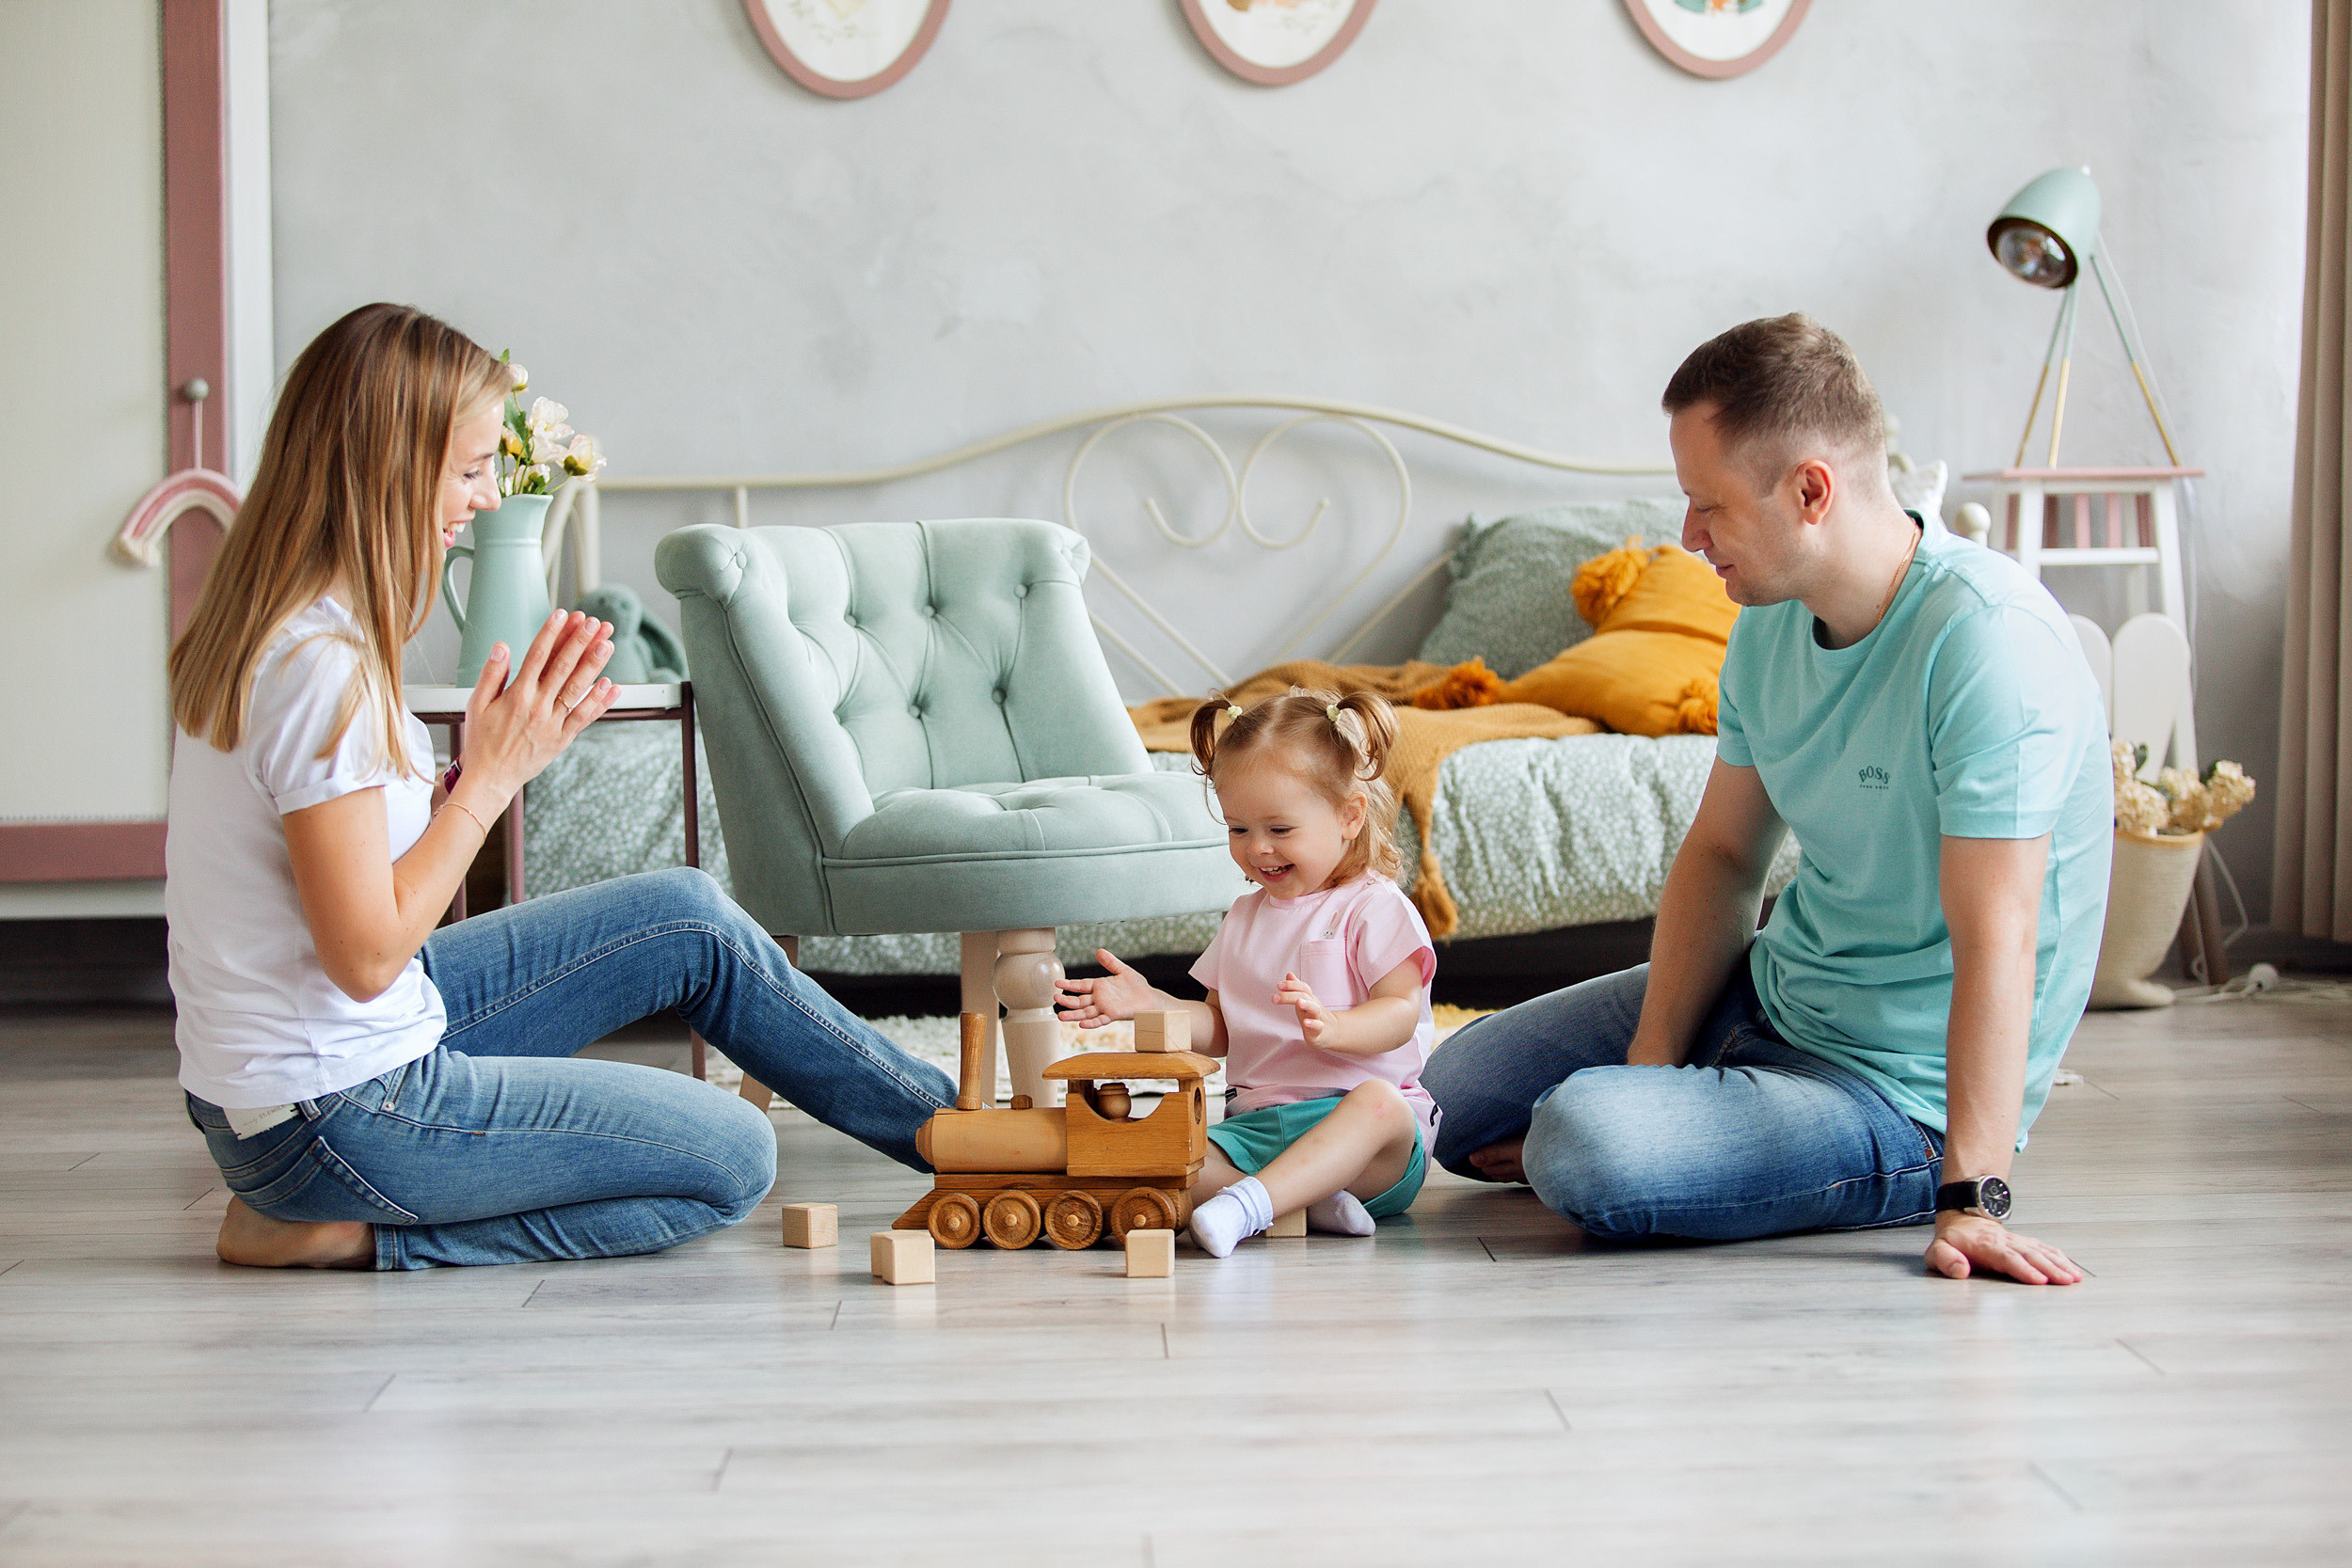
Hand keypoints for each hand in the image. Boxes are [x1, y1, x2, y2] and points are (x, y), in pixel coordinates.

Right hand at [457, 610, 616, 800]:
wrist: (491, 778)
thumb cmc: (482, 741)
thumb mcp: (476, 704)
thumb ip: (491, 673)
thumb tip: (502, 646)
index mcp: (516, 696)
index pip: (537, 656)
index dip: (552, 633)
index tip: (563, 615)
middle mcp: (537, 707)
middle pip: (562, 668)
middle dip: (580, 642)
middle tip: (594, 622)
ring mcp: (552, 723)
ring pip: (577, 689)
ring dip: (594, 665)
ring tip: (607, 644)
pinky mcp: (563, 738)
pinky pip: (584, 717)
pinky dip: (600, 701)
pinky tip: (612, 684)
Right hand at [1055, 949, 1152, 1027]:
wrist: (1150, 998)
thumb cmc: (1138, 986)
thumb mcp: (1123, 970)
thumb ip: (1110, 962)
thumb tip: (1099, 951)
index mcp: (1100, 986)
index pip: (1081, 985)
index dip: (1069, 984)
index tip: (1057, 983)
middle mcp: (1100, 998)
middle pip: (1079, 1000)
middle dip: (1067, 1000)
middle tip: (1055, 998)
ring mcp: (1105, 1007)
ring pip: (1085, 1012)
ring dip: (1073, 1015)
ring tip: (1060, 1016)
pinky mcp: (1113, 1015)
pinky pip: (1100, 1020)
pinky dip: (1091, 1023)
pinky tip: (1081, 1024)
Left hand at [1275, 972, 1333, 1045]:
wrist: (1331, 1031)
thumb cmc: (1313, 1015)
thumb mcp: (1304, 1001)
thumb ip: (1296, 988)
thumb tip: (1289, 974)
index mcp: (1309, 999)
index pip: (1302, 988)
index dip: (1292, 985)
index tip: (1279, 985)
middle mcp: (1314, 1006)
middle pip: (1305, 996)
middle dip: (1290, 996)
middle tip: (1276, 997)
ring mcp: (1317, 1018)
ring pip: (1315, 1009)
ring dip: (1307, 1004)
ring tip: (1299, 1002)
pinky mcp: (1318, 1032)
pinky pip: (1318, 1026)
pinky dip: (1313, 1024)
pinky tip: (1306, 1022)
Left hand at [1925, 1213, 2082, 1285]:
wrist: (1963, 1219)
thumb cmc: (1952, 1240)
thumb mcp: (1938, 1250)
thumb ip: (1946, 1261)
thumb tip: (1959, 1270)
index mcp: (1985, 1245)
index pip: (2007, 1258)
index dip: (2023, 1269)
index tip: (2039, 1280)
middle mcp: (2005, 1242)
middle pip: (2030, 1255)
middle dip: (2049, 1269)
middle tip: (2066, 1281)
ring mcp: (2017, 1241)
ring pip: (2041, 1251)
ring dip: (2059, 1264)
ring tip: (2074, 1277)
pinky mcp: (2025, 1243)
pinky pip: (2045, 1249)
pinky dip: (2059, 1258)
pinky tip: (2071, 1268)